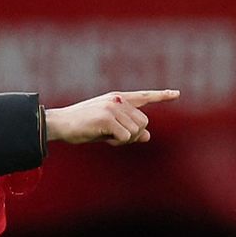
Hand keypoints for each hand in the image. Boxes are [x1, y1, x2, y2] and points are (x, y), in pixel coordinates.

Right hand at [45, 90, 179, 145]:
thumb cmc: (81, 127)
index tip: (176, 94)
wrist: (58, 124)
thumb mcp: (107, 128)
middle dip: (133, 135)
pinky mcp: (107, 118)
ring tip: (105, 136)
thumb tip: (147, 136)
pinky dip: (117, 142)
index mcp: (117, 98)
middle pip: (143, 122)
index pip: (143, 96)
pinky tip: (102, 138)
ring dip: (124, 140)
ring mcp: (112, 107)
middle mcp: (117, 100)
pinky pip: (125, 137)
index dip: (161, 96)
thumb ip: (128, 129)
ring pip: (136, 131)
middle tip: (113, 138)